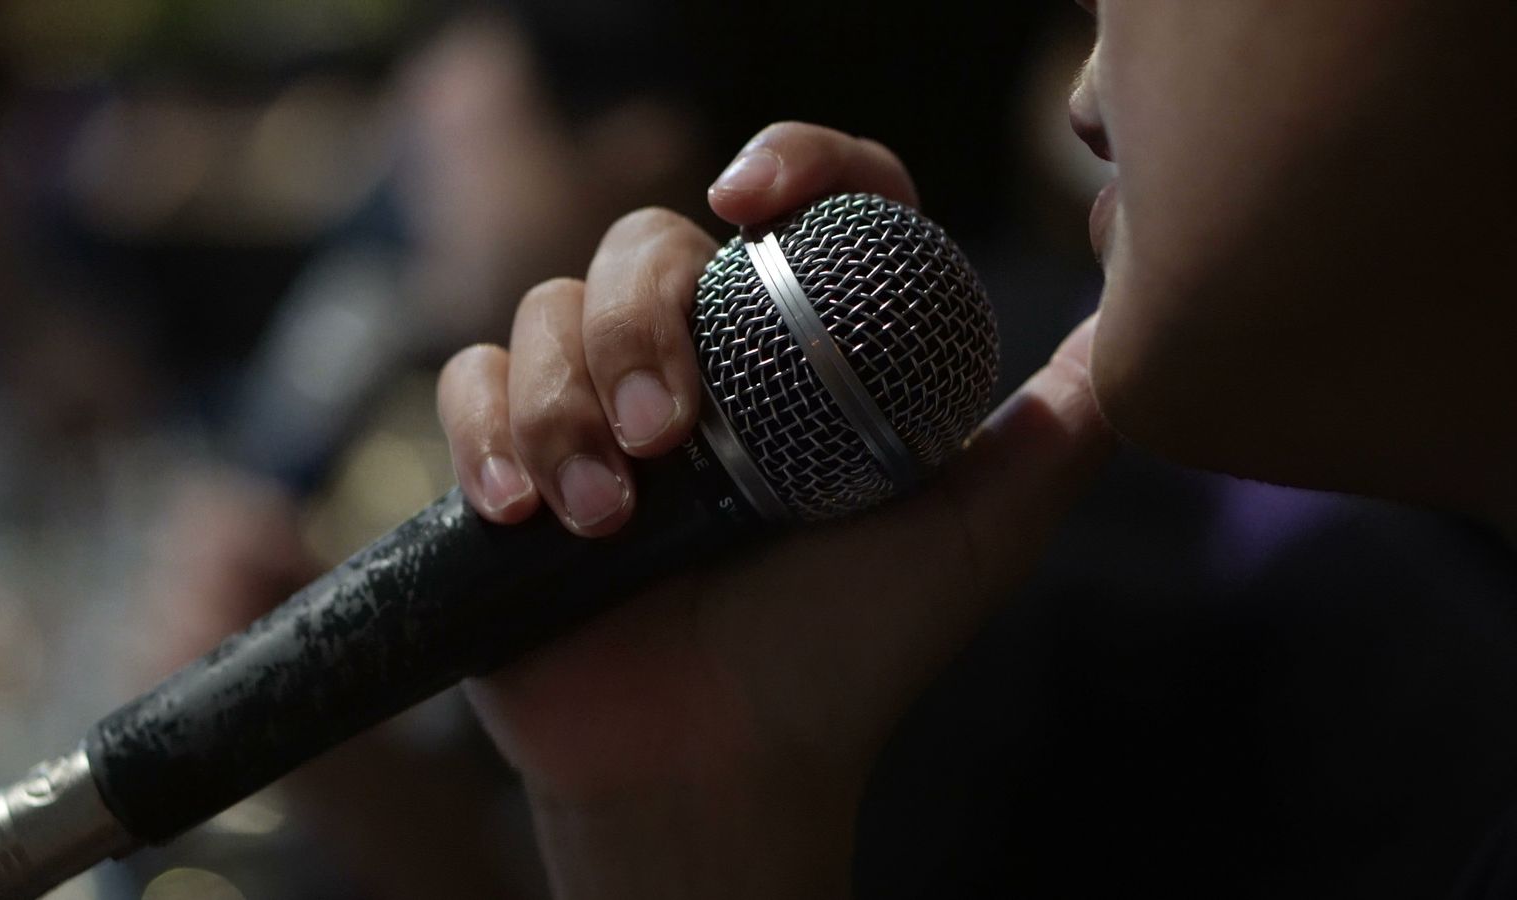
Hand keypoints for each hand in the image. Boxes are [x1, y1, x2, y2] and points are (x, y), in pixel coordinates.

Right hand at [437, 122, 1115, 897]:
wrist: (721, 767)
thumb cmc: (844, 659)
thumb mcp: (972, 537)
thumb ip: (1053, 433)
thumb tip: (1141, 335)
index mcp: (800, 359)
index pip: (798, 210)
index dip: (789, 163)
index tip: (756, 197)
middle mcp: (697, 367)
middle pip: (645, 245)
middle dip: (641, 321)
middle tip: (669, 435)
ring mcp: (598, 410)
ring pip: (547, 308)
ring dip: (565, 398)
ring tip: (606, 515)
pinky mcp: (512, 460)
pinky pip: (470, 383)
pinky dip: (485, 428)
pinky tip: (525, 507)